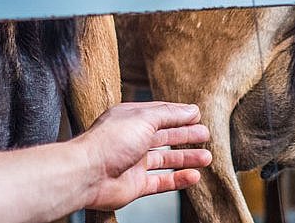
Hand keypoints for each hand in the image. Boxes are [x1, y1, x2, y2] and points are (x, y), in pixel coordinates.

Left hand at [75, 102, 212, 210]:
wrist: (87, 174)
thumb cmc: (110, 142)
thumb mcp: (144, 119)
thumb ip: (169, 115)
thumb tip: (191, 110)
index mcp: (131, 119)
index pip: (160, 114)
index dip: (179, 115)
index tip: (198, 115)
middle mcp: (132, 140)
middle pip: (165, 136)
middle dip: (186, 136)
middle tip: (206, 136)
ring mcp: (134, 163)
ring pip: (166, 160)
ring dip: (186, 158)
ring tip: (207, 157)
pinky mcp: (135, 184)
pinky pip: (161, 182)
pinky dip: (178, 179)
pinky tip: (194, 176)